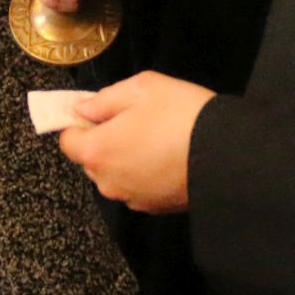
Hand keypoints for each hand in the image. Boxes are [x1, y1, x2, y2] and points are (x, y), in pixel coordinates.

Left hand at [59, 72, 213, 213]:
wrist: (227, 154)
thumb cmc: (181, 114)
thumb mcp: (142, 87)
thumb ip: (105, 98)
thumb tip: (84, 109)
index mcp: (98, 151)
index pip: (68, 140)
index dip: (80, 121)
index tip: (101, 110)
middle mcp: (108, 181)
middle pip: (92, 159)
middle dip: (106, 139)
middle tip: (136, 118)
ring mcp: (131, 198)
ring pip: (116, 173)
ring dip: (127, 157)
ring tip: (158, 136)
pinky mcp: (155, 207)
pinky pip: (138, 186)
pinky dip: (146, 173)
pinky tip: (169, 156)